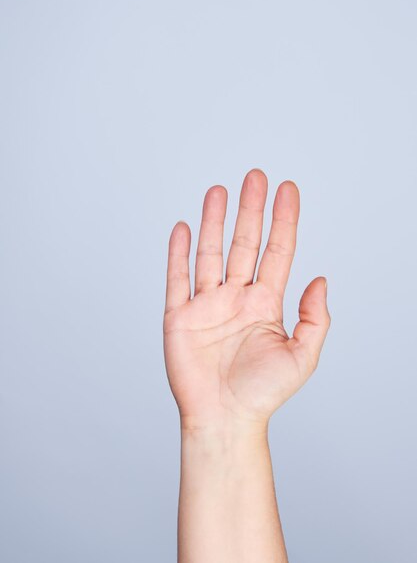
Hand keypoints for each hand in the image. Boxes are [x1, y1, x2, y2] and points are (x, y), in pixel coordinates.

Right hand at [163, 169, 330, 431]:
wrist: (224, 419)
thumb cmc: (261, 394)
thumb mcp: (301, 356)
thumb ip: (314, 318)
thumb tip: (321, 280)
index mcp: (265, 303)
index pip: (277, 251)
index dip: (283, 220)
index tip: (287, 190)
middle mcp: (236, 297)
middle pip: (244, 243)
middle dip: (250, 210)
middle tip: (255, 177)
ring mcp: (207, 305)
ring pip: (211, 253)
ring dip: (214, 221)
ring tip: (219, 191)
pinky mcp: (180, 317)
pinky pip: (178, 278)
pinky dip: (178, 253)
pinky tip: (184, 229)